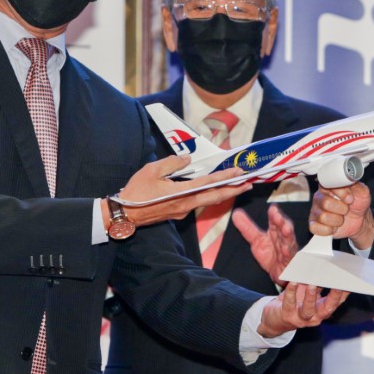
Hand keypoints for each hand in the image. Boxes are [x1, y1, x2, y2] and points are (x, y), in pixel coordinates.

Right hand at [116, 156, 248, 225]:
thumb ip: (172, 163)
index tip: (239, 173)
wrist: (125, 214)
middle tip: (249, 183)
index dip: (225, 177)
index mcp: (181, 194)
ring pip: (207, 201)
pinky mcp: (178, 212)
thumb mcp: (152, 170)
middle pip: (215, 197)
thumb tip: (186, 159)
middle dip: (233, 190)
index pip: (208, 184)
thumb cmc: (136, 192)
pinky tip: (214, 190)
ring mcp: (182, 211)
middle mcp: (185, 205)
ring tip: (237, 186)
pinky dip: (209, 196)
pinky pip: (197, 203)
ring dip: (223, 193)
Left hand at [232, 205, 297, 287]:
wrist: (279, 273)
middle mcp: (283, 239)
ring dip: (288, 235)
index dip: (274, 215)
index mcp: (275, 232)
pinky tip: (286, 250)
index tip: (272, 208)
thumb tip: (235, 214)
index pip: (274, 221)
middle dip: (282, 222)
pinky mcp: (289, 262)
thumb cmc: (270, 255)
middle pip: (283, 228)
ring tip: (286, 229)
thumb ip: (247, 228)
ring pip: (289, 241)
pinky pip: (290, 257)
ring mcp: (288, 250)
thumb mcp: (256, 240)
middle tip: (277, 216)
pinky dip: (288, 253)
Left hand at [257, 282, 348, 336]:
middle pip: (327, 309)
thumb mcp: (307, 294)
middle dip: (334, 297)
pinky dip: (291, 292)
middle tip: (338, 284)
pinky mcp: (287, 315)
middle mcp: (314, 317)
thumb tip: (324, 268)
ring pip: (308, 309)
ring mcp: (300, 318)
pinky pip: (289, 303)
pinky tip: (293, 282)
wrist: (274, 319)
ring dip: (311, 296)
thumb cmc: (293, 304)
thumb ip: (316, 285)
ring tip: (312, 284)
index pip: (336, 302)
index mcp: (321, 310)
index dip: (343, 293)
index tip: (349, 282)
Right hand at [310, 182, 373, 247]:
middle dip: (342, 209)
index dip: (342, 194)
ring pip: (323, 217)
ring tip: (341, 218)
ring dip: (337, 220)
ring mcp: (315, 210)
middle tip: (346, 209)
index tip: (350, 199)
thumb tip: (348, 178)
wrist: (360, 220)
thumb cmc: (358, 203)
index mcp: (328, 185)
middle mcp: (319, 197)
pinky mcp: (314, 224)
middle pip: (326, 203)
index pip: (329, 185)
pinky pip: (316, 228)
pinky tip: (334, 227)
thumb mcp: (362, 191)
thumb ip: (354, 183)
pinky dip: (329, 230)